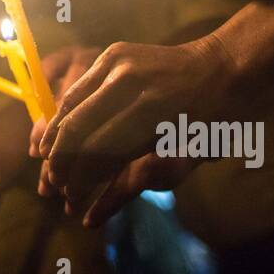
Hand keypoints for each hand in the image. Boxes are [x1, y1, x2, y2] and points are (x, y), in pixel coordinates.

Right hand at [38, 38, 236, 219]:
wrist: (226, 68)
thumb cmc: (214, 125)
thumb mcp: (187, 165)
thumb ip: (133, 188)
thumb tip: (89, 220)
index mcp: (155, 114)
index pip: (100, 154)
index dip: (80, 181)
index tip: (70, 202)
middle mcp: (132, 84)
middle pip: (79, 130)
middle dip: (62, 162)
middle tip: (54, 186)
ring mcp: (119, 63)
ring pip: (71, 106)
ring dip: (56, 138)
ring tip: (48, 163)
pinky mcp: (112, 53)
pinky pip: (79, 87)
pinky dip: (64, 112)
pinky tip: (56, 133)